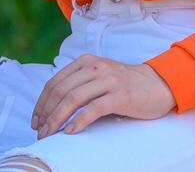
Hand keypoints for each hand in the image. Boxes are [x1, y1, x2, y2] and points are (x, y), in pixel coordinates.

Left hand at [29, 53, 175, 137]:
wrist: (158, 84)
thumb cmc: (125, 84)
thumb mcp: (99, 76)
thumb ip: (79, 83)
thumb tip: (52, 107)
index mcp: (86, 62)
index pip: (55, 82)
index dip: (41, 103)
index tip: (36, 120)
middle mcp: (95, 67)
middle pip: (61, 91)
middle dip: (46, 113)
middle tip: (40, 131)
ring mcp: (108, 80)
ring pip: (74, 99)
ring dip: (57, 118)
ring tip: (49, 133)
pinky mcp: (120, 95)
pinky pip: (94, 108)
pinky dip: (79, 121)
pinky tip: (70, 131)